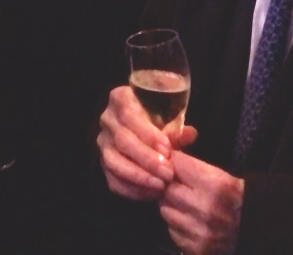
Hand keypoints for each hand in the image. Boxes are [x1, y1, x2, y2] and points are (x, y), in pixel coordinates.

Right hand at [97, 85, 181, 199]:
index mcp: (121, 98)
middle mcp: (107, 119)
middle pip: (121, 139)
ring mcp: (104, 143)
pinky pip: (113, 180)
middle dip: (146, 158)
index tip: (167, 148)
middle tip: (168, 172)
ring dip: (138, 176)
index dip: (147, 133)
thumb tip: (189, 134)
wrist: (148, 129)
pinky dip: (132, 190)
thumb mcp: (170, 116)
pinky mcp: (104, 165)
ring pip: (113, 162)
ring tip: (160, 185)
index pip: (129, 114)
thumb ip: (177, 127)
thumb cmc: (160, 117)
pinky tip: (151, 194)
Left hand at [159, 151, 243, 254]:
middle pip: (166, 188)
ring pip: (165, 210)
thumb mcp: (218, 174)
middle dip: (168, 184)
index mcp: (216, 185)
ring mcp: (201, 232)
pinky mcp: (196, 249)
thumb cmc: (233, 196)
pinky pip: (172, 231)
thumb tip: (162, 150)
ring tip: (185, 204)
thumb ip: (189, 162)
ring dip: (171, 205)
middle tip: (177, 185)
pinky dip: (177, 225)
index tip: (174, 163)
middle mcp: (206, 209)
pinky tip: (190, 221)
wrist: (254, 228)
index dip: (172, 161)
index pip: (175, 163)